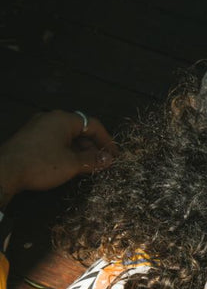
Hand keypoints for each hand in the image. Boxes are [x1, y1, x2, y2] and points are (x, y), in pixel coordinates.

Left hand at [0, 110, 116, 204]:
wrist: (7, 170)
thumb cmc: (41, 164)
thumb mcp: (72, 164)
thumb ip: (92, 159)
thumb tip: (108, 159)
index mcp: (63, 119)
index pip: (92, 125)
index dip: (106, 140)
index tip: (114, 156)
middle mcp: (51, 118)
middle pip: (79, 130)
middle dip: (93, 147)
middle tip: (102, 163)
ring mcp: (39, 127)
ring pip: (67, 136)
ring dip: (80, 150)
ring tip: (87, 167)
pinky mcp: (31, 137)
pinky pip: (55, 140)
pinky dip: (66, 151)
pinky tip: (69, 165)